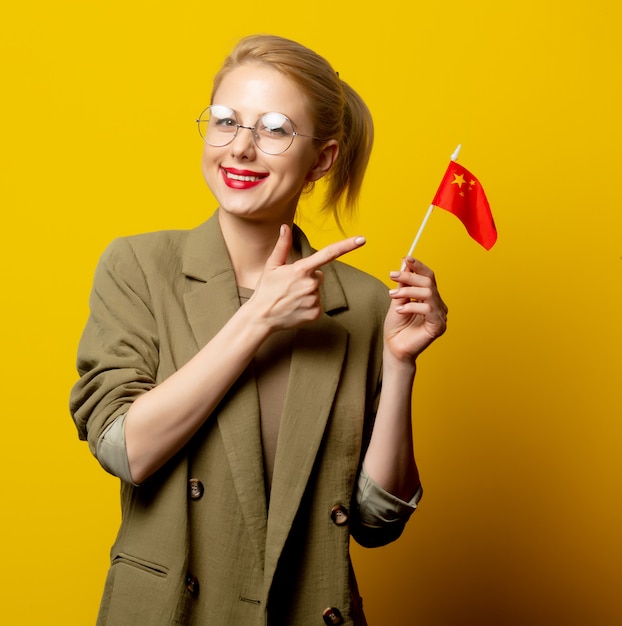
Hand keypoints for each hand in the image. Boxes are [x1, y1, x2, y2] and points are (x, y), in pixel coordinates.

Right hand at [249, 224, 365, 331]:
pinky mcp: (315, 314)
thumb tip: (284, 226)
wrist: (262, 317)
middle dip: (309, 278)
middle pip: (320, 276)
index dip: (347, 245)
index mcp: (302, 269)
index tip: (362, 239)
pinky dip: (309, 306)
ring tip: (291, 298)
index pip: (329, 253)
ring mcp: (314, 300)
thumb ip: (282, 245)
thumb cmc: (266, 290)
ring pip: (318, 291)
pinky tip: (296, 307)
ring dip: (308, 293)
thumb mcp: (272, 265)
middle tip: (291, 286)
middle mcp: (311, 284)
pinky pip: (318, 305)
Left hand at [384, 256, 447, 363]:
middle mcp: (438, 305)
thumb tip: (405, 264)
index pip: (429, 276)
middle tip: (392, 275)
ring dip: (408, 291)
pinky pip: (428, 309)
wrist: (394, 348)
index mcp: (430, 298)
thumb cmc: (396, 327)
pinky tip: (400, 311)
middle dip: (409, 276)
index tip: (406, 258)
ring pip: (428, 293)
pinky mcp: (439, 326)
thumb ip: (403, 284)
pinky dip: (412, 306)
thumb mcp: (398, 300)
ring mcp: (440, 316)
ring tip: (392, 295)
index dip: (419, 266)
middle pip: (429, 282)